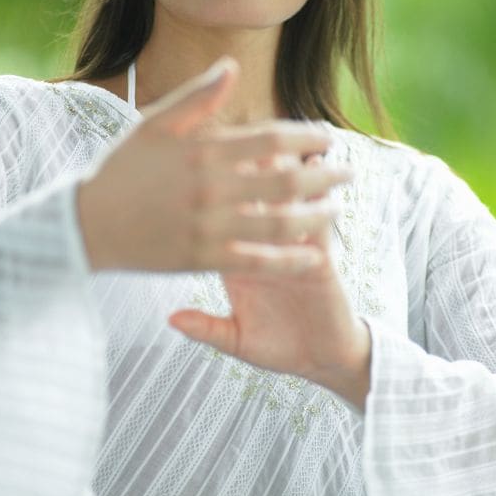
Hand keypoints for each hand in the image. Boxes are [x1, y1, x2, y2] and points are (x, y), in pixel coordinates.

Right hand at [77, 59, 350, 273]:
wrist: (84, 225)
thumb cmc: (120, 170)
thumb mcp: (152, 124)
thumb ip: (196, 97)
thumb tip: (231, 67)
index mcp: (202, 148)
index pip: (271, 138)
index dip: (307, 137)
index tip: (328, 138)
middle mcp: (210, 186)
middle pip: (285, 179)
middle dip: (324, 175)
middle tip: (348, 173)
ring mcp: (207, 225)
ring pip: (278, 221)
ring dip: (317, 217)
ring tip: (338, 212)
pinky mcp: (201, 259)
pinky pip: (256, 261)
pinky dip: (289, 260)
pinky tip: (314, 257)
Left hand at [168, 154, 371, 408]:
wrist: (323, 359)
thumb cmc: (277, 346)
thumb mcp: (236, 340)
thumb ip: (207, 328)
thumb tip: (172, 318)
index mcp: (240, 260)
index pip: (218, 220)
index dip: (205, 197)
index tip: (187, 168)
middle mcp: (264, 246)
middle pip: (249, 199)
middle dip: (243, 171)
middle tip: (230, 137)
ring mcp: (293, 246)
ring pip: (284, 200)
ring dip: (282, 172)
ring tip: (275, 145)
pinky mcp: (320, 253)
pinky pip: (316, 218)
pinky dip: (313, 194)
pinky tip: (315, 171)